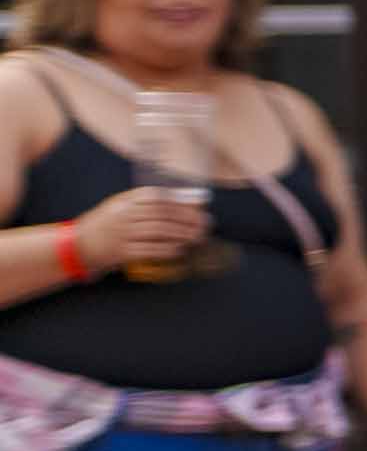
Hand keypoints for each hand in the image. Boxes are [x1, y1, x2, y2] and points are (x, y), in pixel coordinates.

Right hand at [76, 184, 198, 275]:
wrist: (77, 246)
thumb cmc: (106, 224)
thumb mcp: (121, 206)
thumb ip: (148, 202)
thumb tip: (186, 200)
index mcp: (124, 202)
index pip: (157, 198)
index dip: (180, 202)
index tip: (199, 208)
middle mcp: (123, 215)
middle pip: (161, 214)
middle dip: (187, 219)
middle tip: (205, 225)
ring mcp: (121, 234)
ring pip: (158, 231)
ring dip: (181, 234)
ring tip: (196, 237)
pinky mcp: (121, 252)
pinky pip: (149, 250)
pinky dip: (167, 249)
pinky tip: (179, 249)